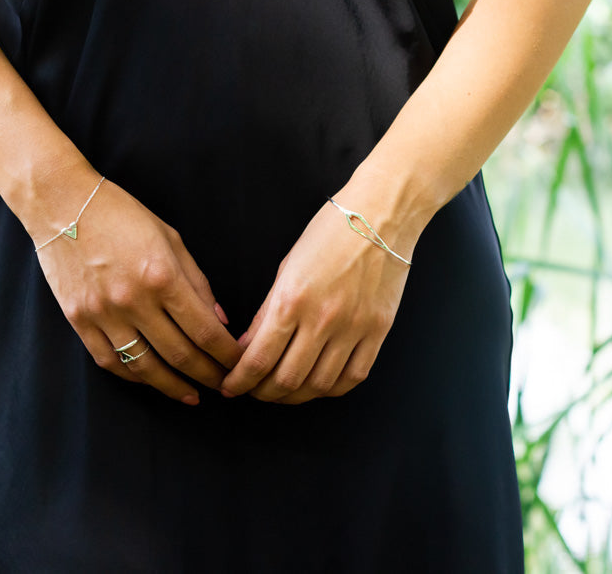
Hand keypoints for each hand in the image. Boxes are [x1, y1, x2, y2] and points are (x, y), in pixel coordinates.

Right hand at [33, 173, 242, 404]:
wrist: (62, 204)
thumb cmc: (121, 215)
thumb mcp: (170, 238)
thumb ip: (197, 281)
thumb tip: (220, 321)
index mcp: (162, 276)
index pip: (205, 331)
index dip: (227, 355)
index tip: (240, 365)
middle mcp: (134, 300)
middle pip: (180, 355)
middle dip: (209, 375)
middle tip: (225, 387)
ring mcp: (103, 313)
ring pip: (145, 367)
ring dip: (174, 386)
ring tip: (193, 394)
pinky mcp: (79, 320)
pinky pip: (110, 361)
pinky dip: (134, 376)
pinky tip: (151, 380)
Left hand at [219, 190, 414, 403]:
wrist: (381, 215)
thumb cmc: (329, 232)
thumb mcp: (287, 266)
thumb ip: (268, 310)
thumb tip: (248, 346)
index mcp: (292, 299)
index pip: (259, 358)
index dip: (240, 381)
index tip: (230, 386)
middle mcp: (322, 319)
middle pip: (286, 380)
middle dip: (262, 392)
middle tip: (253, 390)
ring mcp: (353, 328)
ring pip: (318, 385)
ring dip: (294, 396)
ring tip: (281, 391)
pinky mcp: (378, 332)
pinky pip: (352, 377)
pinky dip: (330, 389)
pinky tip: (316, 385)